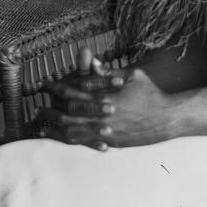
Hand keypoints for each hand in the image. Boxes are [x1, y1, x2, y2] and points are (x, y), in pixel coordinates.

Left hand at [38, 47, 173, 149]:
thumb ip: (109, 72)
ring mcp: (106, 130)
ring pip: (72, 131)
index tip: (45, 86)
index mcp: (105, 95)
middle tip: (37, 108)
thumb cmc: (152, 93)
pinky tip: (61, 138)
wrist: (169, 117)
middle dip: (50, 109)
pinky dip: (69, 140)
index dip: (56, 88)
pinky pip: (85, 143)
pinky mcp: (112, 142)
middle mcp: (102, 114)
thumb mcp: (134, 76)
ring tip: (41, 125)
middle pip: (67, 113)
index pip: (73, 91)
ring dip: (54, 128)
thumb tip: (92, 63)